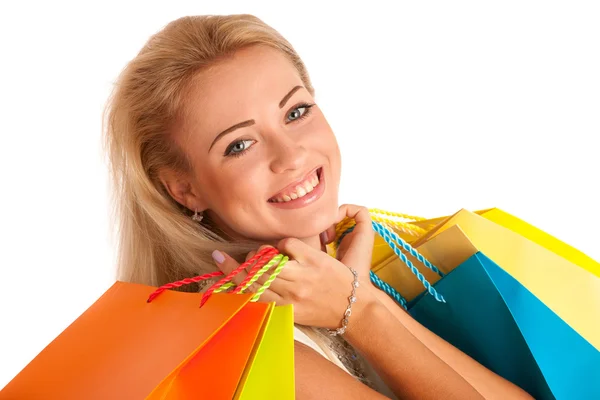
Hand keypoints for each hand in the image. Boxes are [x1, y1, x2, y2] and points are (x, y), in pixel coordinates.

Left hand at [210, 205, 376, 328]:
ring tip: (220, 262)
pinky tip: (230, 285)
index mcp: (313, 260)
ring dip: (238, 271)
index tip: (276, 248)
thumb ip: (300, 251)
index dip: (277, 244)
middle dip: (251, 256)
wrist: (355, 309)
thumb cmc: (342, 280)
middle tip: (238, 255)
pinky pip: (261, 301)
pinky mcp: (290, 313)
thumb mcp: (325, 258)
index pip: (285, 243)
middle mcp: (301, 278)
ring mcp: (293, 297)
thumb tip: (276, 247)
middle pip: (265, 262)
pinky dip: (244, 292)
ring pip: (258, 281)